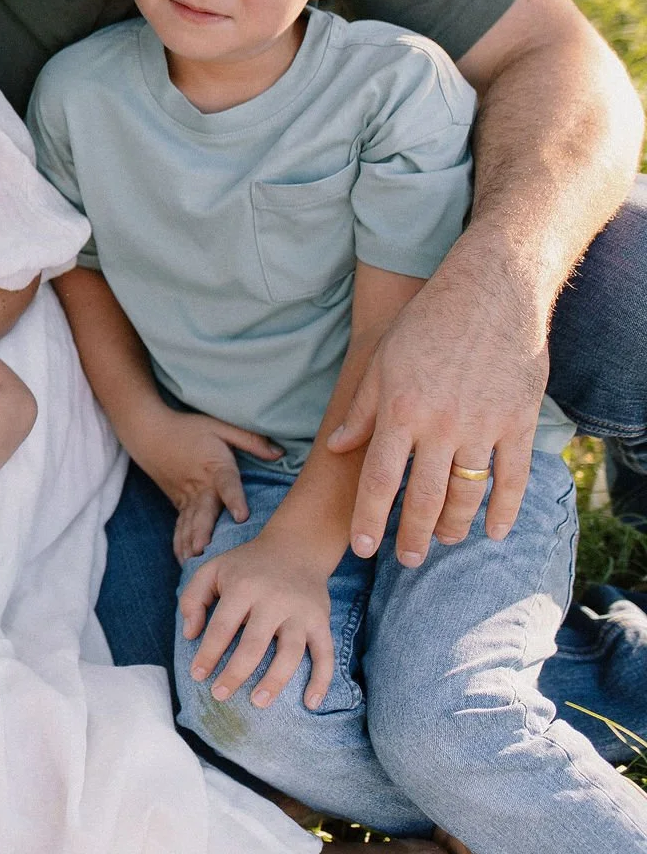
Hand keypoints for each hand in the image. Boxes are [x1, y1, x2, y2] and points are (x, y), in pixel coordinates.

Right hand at [122, 409, 284, 561]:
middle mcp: (200, 486)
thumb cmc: (189, 428)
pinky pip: (179, 526)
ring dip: (190, 541)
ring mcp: (186, 497)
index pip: (227, 484)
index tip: (241, 516)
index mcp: (215, 466)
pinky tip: (183, 560)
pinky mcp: (178, 503)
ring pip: (188, 522)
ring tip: (192, 561)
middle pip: (203, 511)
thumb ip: (251, 440)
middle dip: (203, 531)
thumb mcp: (221, 427)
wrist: (149, 431)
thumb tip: (280, 454)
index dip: (234, 499)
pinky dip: (180, 543)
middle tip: (203, 550)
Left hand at [180, 536, 337, 709]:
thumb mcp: (212, 569)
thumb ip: (193, 599)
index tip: (197, 676)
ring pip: (290, 653)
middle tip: (220, 695)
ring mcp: (300, 612)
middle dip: (235, 673)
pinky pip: (325, 654)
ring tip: (258, 702)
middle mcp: (273, 600)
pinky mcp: (321, 621)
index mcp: (243, 587)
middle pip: (254, 644)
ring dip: (275, 681)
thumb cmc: (246, 565)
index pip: (222, 627)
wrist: (296, 547)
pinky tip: (311, 702)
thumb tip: (190, 635)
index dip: (208, 654)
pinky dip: (322, 680)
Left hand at [327, 269, 545, 565]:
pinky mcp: (519, 423)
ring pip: (468, 494)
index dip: (371, 518)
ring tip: (442, 541)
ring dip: (454, 526)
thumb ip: (361, 411)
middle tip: (405, 559)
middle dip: (412, 536)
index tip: (364, 548)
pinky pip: (512, 478)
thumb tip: (335, 448)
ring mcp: (483, 426)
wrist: (490, 293)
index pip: (381, 480)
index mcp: (400, 412)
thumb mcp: (380, 362)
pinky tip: (493, 530)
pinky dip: (504, 509)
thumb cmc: (427, 323)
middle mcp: (440, 425)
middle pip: (424, 497)